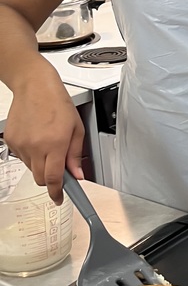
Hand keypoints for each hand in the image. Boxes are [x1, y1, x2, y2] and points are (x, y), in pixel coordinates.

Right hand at [3, 73, 84, 204]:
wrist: (35, 87)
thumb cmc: (58, 103)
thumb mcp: (77, 129)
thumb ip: (76, 155)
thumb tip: (77, 174)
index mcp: (55, 144)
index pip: (54, 178)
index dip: (57, 193)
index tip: (59, 199)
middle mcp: (36, 146)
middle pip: (41, 178)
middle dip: (50, 178)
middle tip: (58, 165)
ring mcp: (21, 144)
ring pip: (31, 168)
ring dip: (41, 164)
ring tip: (47, 143)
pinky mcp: (10, 140)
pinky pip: (21, 157)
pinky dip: (30, 154)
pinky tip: (36, 138)